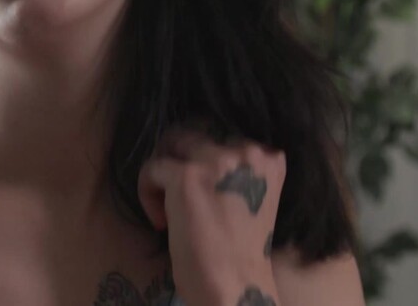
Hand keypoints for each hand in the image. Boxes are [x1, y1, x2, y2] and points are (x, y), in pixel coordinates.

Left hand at [137, 128, 284, 305]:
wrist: (236, 286)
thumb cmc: (241, 253)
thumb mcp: (250, 197)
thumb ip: (235, 170)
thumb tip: (194, 150)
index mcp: (269, 157)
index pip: (223, 132)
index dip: (201, 157)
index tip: (201, 191)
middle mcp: (246, 151)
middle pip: (194, 132)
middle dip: (178, 160)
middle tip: (175, 195)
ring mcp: (215, 161)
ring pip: (170, 144)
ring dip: (163, 176)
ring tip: (168, 210)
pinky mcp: (185, 177)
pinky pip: (151, 168)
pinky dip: (147, 193)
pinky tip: (161, 223)